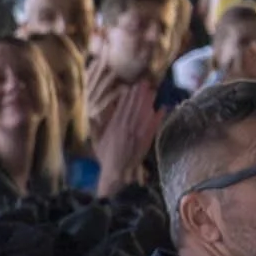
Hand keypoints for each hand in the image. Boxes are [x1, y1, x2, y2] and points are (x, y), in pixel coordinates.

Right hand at [93, 82, 163, 197]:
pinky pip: (152, 128)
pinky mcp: (145, 142)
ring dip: (148, 103)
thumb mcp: (97, 141)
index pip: (122, 109)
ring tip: (152, 91)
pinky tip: (162, 109)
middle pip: (134, 109)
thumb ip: (96, 127)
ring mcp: (137, 136)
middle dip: (139, 95)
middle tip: (144, 82)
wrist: (116, 173)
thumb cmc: (105, 157)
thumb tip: (92, 114)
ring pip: (143, 115)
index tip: (131, 86)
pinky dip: (157, 118)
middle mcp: (126, 129)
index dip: (128, 97)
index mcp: (114, 128)